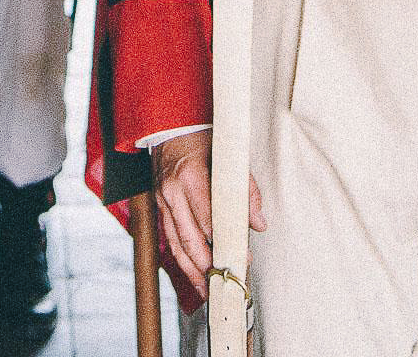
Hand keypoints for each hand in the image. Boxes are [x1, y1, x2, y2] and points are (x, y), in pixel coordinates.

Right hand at [153, 131, 265, 302]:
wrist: (171, 126)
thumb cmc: (204, 139)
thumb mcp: (229, 157)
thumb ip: (247, 190)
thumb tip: (258, 224)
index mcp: (190, 177)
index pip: (207, 220)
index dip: (224, 243)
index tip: (241, 257)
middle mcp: (172, 192)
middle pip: (189, 240)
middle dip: (207, 266)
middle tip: (225, 282)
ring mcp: (162, 201)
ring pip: (176, 246)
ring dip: (192, 271)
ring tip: (208, 290)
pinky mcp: (159, 206)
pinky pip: (169, 239)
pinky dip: (181, 259)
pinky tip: (193, 273)